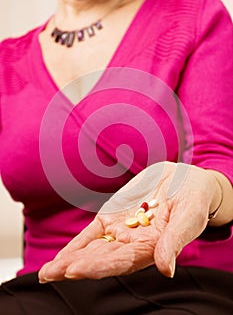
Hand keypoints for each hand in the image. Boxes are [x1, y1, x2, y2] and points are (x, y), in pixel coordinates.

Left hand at [38, 161, 217, 282]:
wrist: (184, 180)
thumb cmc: (192, 199)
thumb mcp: (188, 216)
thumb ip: (175, 241)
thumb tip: (166, 270)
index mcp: (152, 248)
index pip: (123, 260)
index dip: (100, 265)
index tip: (75, 269)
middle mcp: (133, 245)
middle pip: (102, 259)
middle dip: (77, 267)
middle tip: (52, 274)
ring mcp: (120, 232)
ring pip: (92, 249)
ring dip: (70, 261)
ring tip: (48, 273)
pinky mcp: (112, 218)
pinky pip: (92, 234)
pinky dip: (77, 245)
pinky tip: (61, 257)